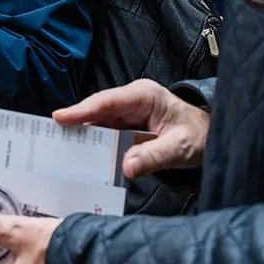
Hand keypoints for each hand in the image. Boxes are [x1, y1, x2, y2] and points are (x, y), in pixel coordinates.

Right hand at [52, 79, 209, 177]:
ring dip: (84, 134)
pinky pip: (106, 131)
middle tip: (54, 136)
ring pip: (99, 121)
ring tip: (63, 146)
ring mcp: (128, 111)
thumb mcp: (180, 148)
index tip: (60, 117)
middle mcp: (132, 99)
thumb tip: (126, 168)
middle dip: (77, 122)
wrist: (210, 136)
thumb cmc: (199, 135)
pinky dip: (95, 141)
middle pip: (98, 110)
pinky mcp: (127, 123)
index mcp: (144, 95)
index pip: (107, 101)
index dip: (82, 109)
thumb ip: (154, 156)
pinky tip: (84, 152)